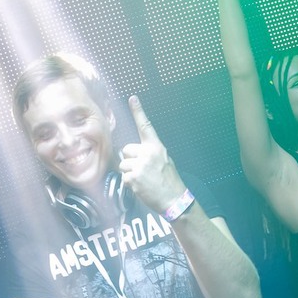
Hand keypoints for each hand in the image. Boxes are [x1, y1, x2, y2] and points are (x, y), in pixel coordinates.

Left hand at [119, 96, 186, 213]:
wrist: (174, 199)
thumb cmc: (169, 180)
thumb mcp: (164, 161)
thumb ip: (150, 153)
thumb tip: (134, 153)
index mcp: (156, 147)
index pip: (145, 126)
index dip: (138, 111)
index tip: (132, 98)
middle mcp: (147, 153)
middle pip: (126, 150)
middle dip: (130, 159)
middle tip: (142, 170)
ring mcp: (139, 165)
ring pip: (123, 164)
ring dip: (129, 172)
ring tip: (142, 179)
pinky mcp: (133, 178)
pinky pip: (124, 177)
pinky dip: (129, 183)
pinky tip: (140, 187)